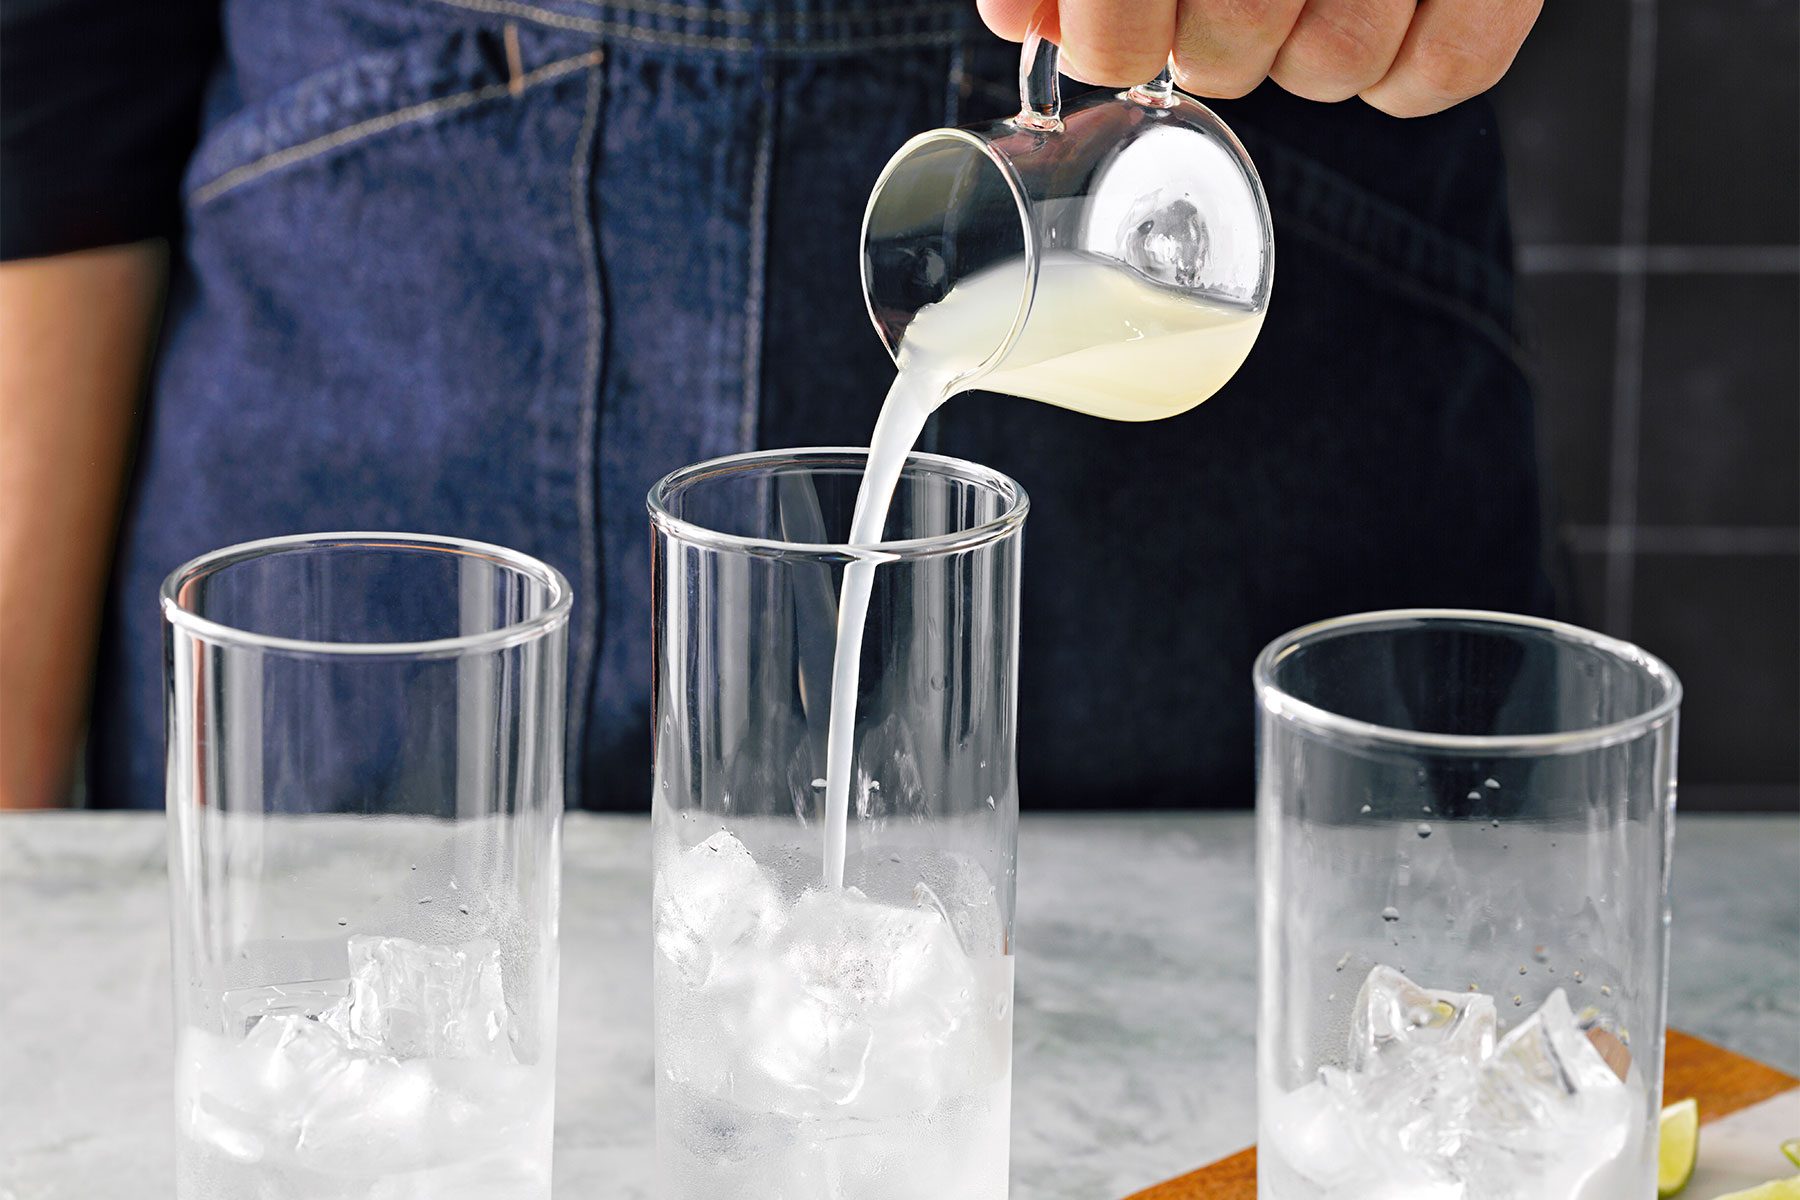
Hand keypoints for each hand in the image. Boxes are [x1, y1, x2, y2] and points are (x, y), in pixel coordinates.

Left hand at [977, 0, 1542, 117]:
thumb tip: (1023, 19)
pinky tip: (1374, 15)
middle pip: (1226, 52)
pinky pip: (1445, 67)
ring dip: (1297, 52)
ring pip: (1330, 70)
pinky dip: (1402, 70)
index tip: (1111, 30)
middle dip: (1204, 42)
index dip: (1110, 41)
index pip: (1121, 26)